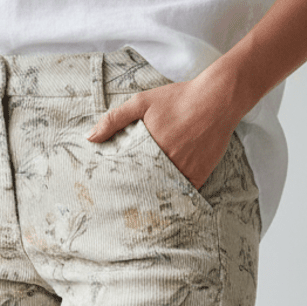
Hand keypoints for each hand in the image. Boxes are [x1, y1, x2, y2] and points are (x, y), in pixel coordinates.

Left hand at [85, 62, 247, 189]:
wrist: (217, 99)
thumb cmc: (178, 99)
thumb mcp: (141, 102)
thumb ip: (114, 119)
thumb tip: (89, 138)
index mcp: (148, 148)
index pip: (127, 175)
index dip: (118, 183)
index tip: (110, 191)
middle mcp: (166, 163)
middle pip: (144, 186)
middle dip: (133, 193)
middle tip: (122, 204)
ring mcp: (184, 171)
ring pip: (163, 192)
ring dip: (153, 196)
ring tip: (141, 206)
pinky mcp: (200, 175)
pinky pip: (184, 193)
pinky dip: (175, 196)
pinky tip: (165, 201)